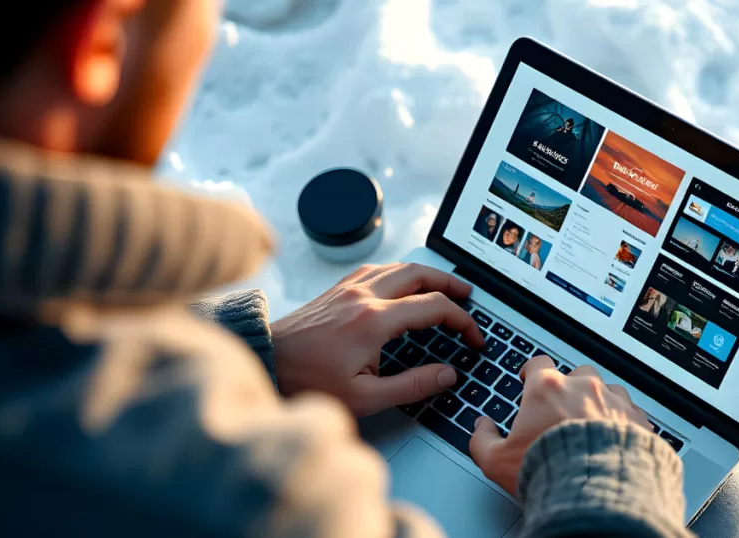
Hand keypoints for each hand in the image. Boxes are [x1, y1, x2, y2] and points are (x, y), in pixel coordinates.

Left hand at [271, 263, 484, 416]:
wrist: (265, 362)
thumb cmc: (307, 381)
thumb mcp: (364, 397)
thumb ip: (412, 386)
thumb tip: (447, 375)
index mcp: (374, 321)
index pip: (434, 308)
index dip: (462, 321)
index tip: (473, 338)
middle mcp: (363, 296)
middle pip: (420, 274)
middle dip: (450, 283)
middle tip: (468, 296)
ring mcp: (348, 288)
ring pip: (398, 266)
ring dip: (426, 274)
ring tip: (442, 288)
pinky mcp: (336, 290)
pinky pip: (376, 269)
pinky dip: (399, 273)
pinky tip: (401, 284)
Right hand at [469, 356, 650, 495]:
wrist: (595, 491)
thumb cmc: (548, 471)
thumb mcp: (497, 461)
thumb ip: (483, 440)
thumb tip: (481, 428)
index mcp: (547, 389)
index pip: (538, 364)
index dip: (532, 371)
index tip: (530, 379)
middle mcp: (583, 387)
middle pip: (577, 374)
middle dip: (571, 389)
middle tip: (565, 413)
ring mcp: (614, 400)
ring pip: (609, 390)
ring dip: (601, 403)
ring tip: (595, 428)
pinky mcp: (637, 420)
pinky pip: (632, 413)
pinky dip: (625, 423)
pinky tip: (618, 440)